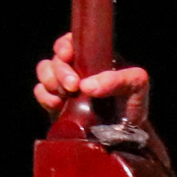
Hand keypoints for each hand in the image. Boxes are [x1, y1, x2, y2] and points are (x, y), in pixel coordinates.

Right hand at [34, 33, 149, 122]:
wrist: (125, 135)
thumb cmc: (132, 104)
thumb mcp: (136, 86)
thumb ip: (118, 80)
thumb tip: (87, 86)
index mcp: (93, 57)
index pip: (72, 42)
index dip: (64, 45)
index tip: (67, 55)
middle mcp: (76, 67)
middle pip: (56, 58)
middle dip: (60, 71)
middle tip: (72, 87)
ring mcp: (64, 84)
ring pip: (44, 71)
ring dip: (50, 81)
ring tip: (64, 96)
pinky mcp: (56, 103)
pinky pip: (40, 92)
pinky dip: (44, 97)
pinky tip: (57, 105)